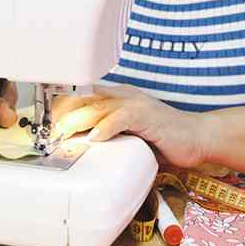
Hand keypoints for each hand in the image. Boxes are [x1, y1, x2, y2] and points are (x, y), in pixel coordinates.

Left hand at [54, 85, 212, 168]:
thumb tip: (85, 149)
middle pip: (85, 100)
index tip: (46, 124)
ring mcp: (135, 103)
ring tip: (63, 135)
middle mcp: (124, 96)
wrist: (198, 137)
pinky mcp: (147, 115)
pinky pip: (121, 118)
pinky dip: (106, 127)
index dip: (63, 108)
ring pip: (98, 107)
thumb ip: (110, 137)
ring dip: (78, 122)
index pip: (83, 97)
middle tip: (47, 133)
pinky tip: (95, 138)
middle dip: (63, 115)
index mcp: (118, 98)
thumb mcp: (131, 136)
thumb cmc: (166, 139)